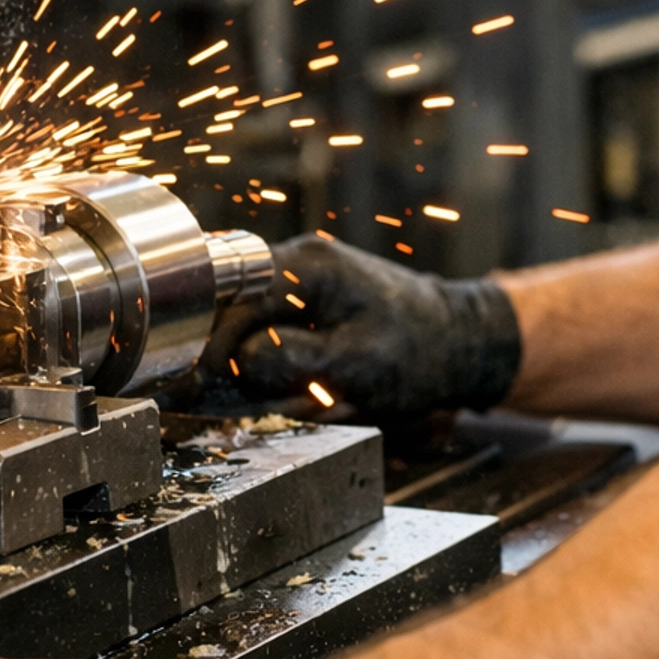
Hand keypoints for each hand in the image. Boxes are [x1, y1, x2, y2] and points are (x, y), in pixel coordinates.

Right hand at [179, 231, 520, 418]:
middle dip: (227, 356)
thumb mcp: (355, 364)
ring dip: (248, 364)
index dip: (212, 346)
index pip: (233, 300)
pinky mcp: (305, 304)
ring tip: (271, 394)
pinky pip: (267, 332)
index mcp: (307, 266)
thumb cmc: (419, 352)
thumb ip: (291, 359)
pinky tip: (284, 388)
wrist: (459, 342)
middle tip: (228, 395)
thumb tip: (236, 360)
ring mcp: (299, 281)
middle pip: (230, 309)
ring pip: (244, 324)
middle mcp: (296, 263)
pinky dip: (267, 364)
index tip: (199, 385)